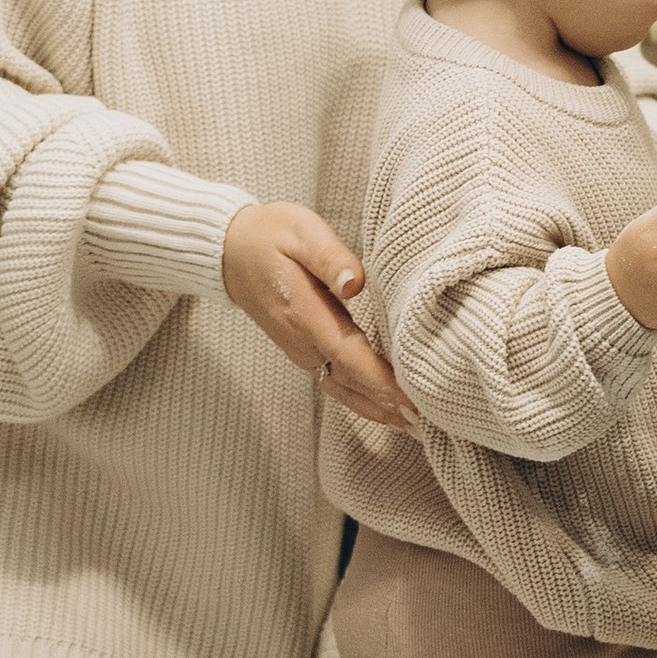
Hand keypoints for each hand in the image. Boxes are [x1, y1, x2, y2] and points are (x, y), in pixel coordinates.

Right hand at [222, 202, 409, 427]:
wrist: (229, 249)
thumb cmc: (270, 235)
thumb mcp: (301, 233)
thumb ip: (330, 257)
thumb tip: (354, 283)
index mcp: (304, 314)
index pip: (350, 357)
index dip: (381, 383)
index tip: (411, 401)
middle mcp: (301, 340)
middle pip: (350, 383)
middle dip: (386, 405)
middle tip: (427, 422)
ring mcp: (300, 348)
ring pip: (342, 388)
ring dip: (374, 409)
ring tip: (411, 424)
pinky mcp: (302, 348)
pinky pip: (334, 381)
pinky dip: (359, 398)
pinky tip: (380, 406)